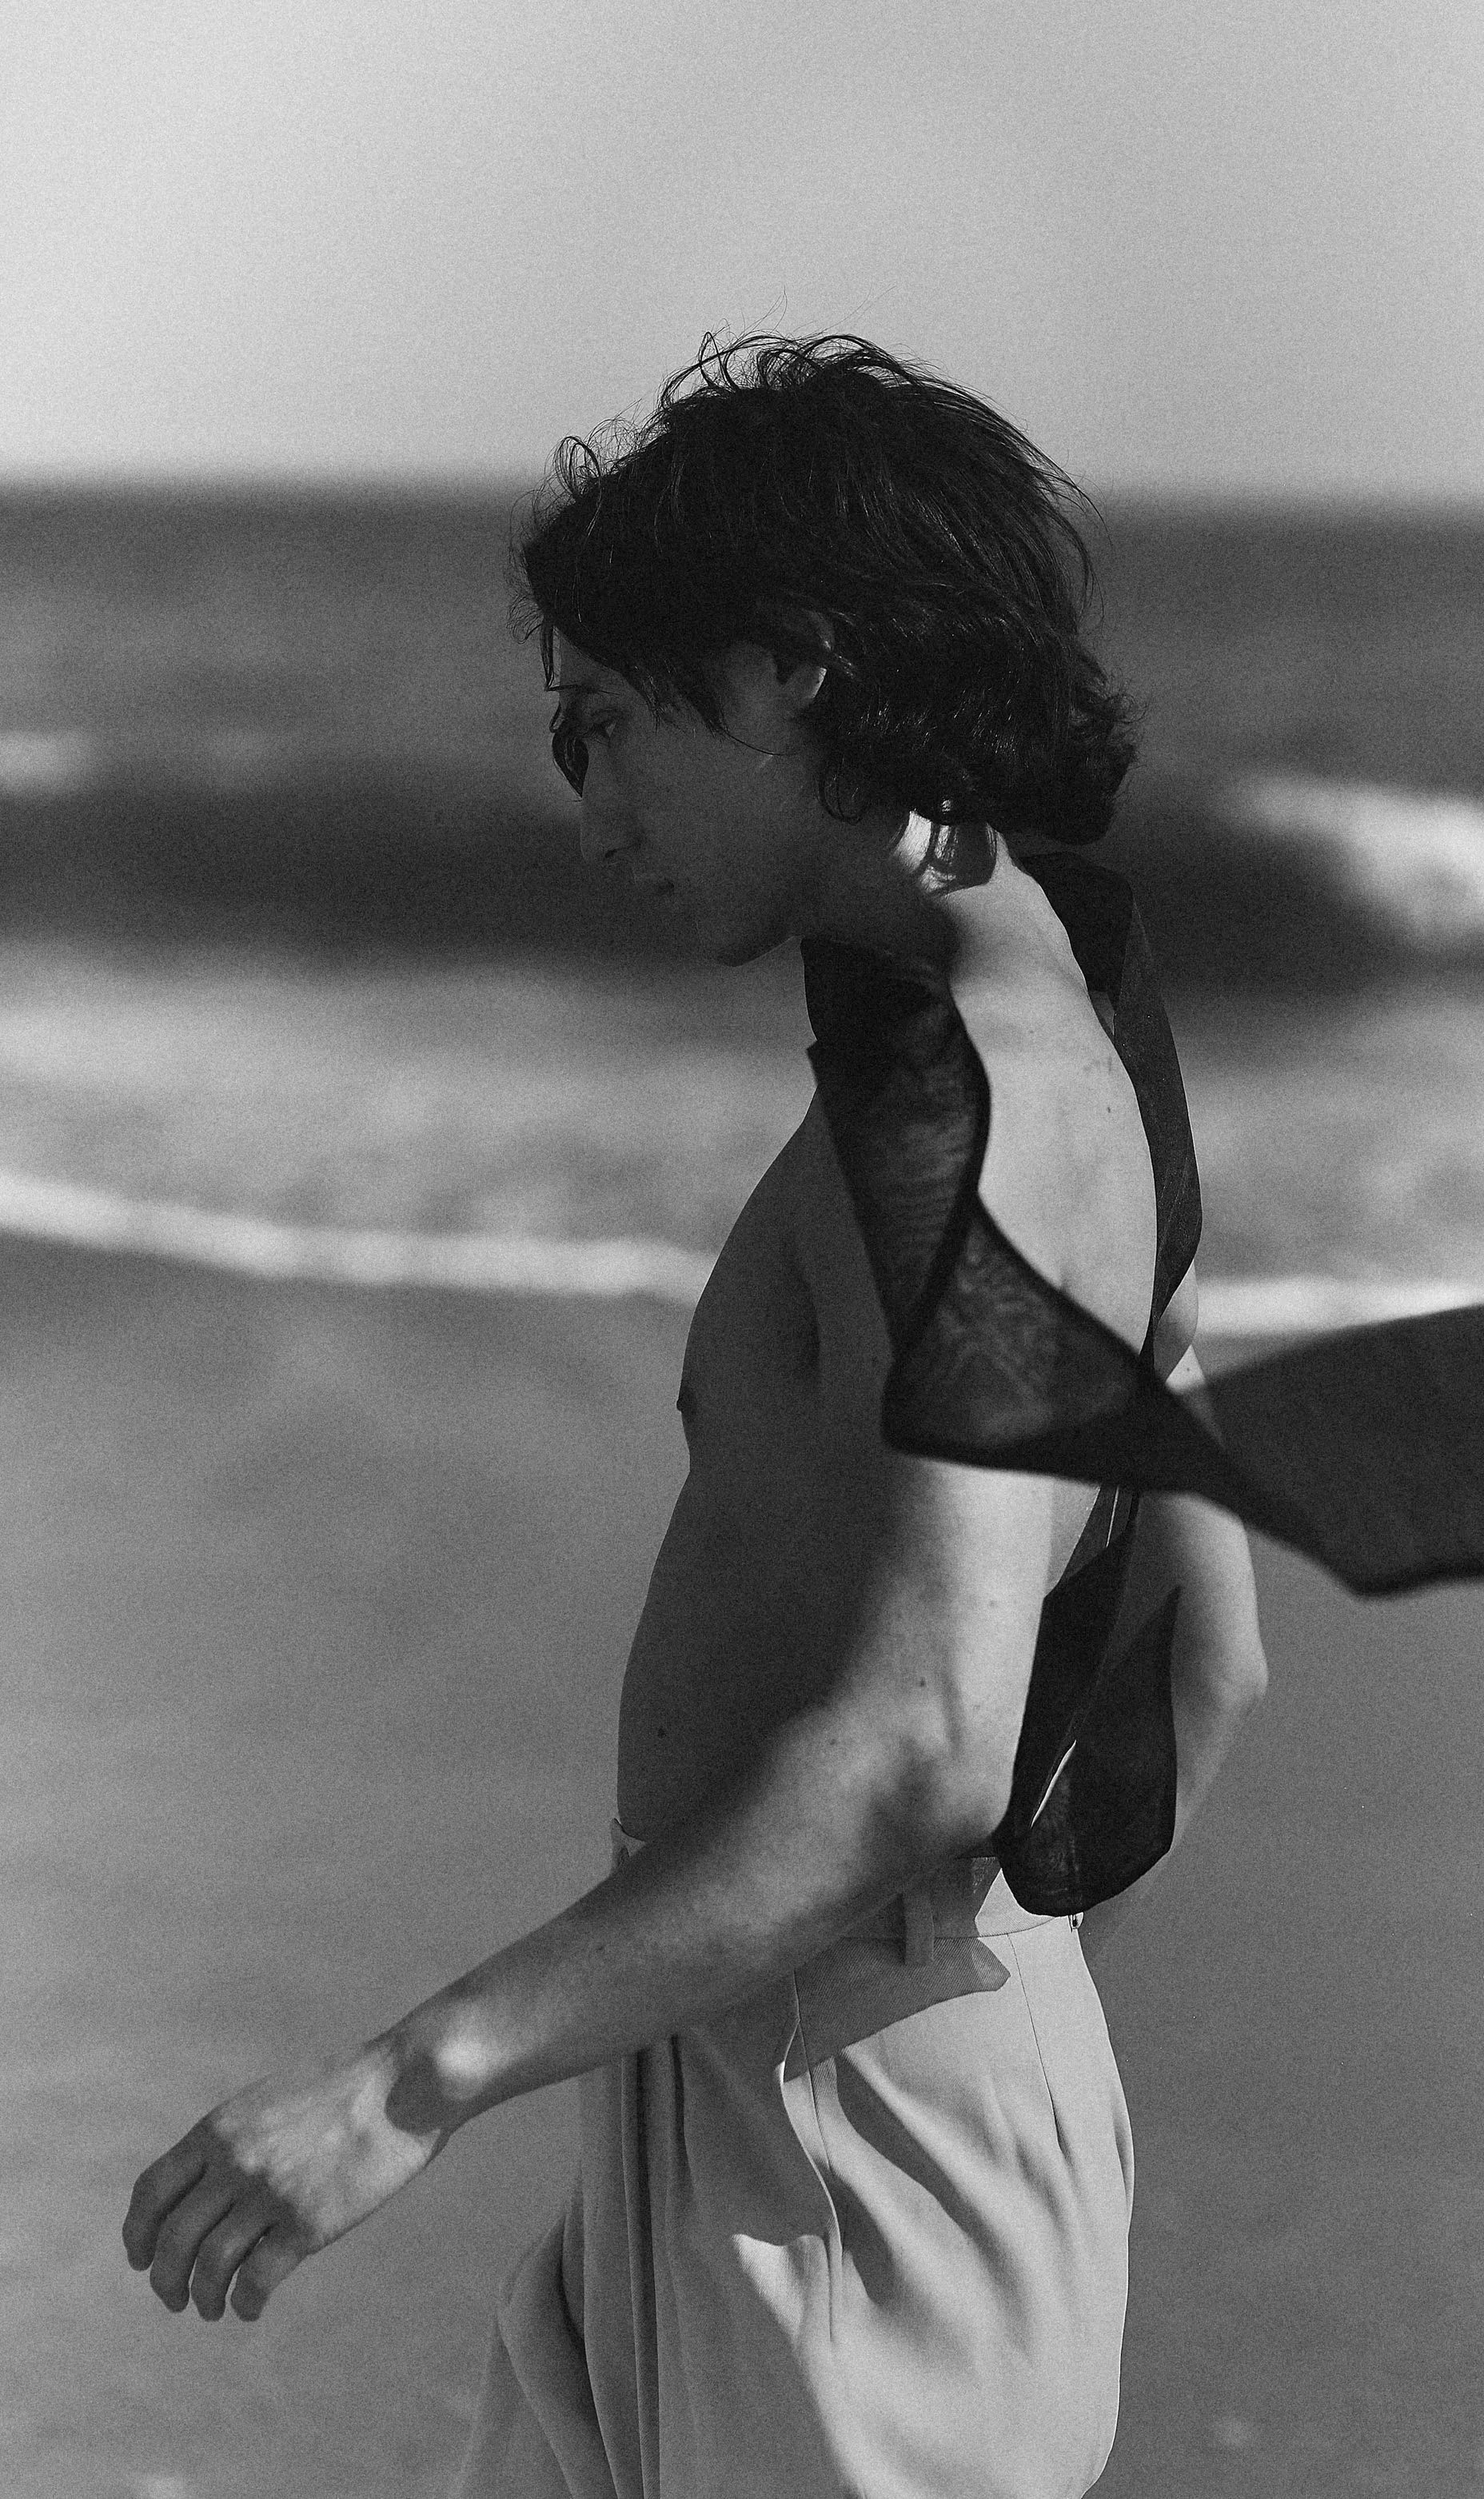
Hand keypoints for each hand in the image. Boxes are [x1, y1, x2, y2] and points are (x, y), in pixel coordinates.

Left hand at [122, 2041, 444, 2321]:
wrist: (403, 2084)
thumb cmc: (344, 2091)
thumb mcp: (271, 2101)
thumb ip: (234, 2140)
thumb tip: (206, 2189)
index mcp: (219, 2129)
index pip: (151, 2191)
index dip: (138, 2233)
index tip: (141, 2259)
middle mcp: (234, 2161)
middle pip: (173, 2239)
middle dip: (165, 2280)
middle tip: (174, 2298)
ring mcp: (270, 2193)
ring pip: (209, 2267)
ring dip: (202, 2299)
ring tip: (212, 2309)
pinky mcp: (308, 2223)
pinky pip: (256, 2280)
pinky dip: (245, 2304)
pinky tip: (250, 2308)